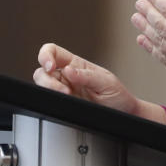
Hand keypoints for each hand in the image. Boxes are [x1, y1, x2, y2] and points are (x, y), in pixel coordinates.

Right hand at [33, 44, 163, 122]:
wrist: (123, 113)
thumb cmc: (118, 95)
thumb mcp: (107, 82)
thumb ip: (88, 76)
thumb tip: (69, 70)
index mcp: (77, 64)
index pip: (53, 52)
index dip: (46, 55)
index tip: (51, 66)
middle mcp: (67, 76)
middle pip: (42, 71)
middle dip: (48, 81)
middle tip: (64, 90)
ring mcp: (64, 90)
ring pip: (42, 85)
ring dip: (50, 90)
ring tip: (68, 96)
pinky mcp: (63, 104)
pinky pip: (49, 100)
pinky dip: (52, 101)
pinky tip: (66, 102)